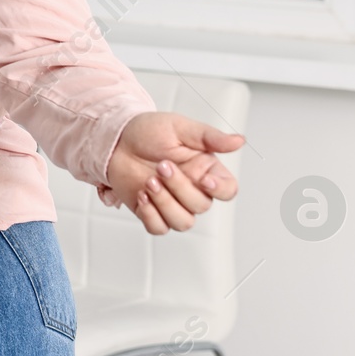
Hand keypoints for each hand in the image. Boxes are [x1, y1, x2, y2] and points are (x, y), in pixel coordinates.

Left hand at [100, 111, 244, 234]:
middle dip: (180, 187)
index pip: (227, 190)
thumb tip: (239, 141)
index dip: (220, 190)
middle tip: (162, 166)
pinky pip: (159, 228)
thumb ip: (210, 137)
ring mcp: (172, 203)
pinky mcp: (151, 211)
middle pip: (201, 206)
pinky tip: (141, 195)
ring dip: (165, 203)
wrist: (115, 140)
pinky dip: (151, 215)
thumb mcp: (180, 127)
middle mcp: (191, 189)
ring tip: (149, 182)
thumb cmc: (147, 132)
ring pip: (183, 222)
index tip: (204, 180)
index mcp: (205, 169)